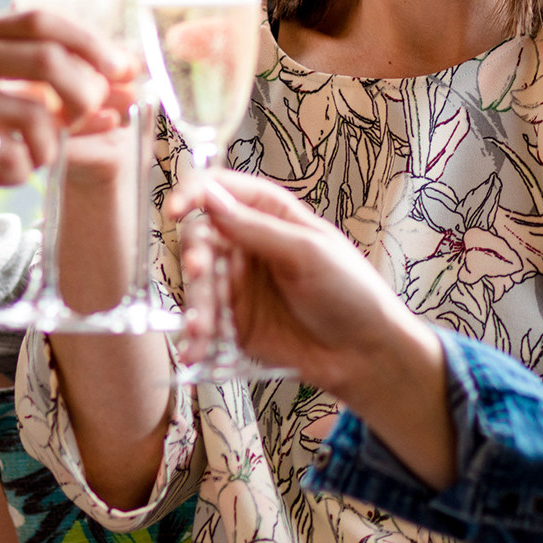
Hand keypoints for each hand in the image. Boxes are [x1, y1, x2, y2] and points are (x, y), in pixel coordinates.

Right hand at [0, 8, 133, 215]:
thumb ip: (36, 87)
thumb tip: (120, 95)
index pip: (45, 20)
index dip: (93, 43)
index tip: (126, 72)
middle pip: (50, 58)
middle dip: (86, 94)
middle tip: (89, 122)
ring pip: (36, 111)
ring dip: (52, 144)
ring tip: (35, 160)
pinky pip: (8, 148)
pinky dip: (21, 168)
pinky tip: (6, 175)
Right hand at [168, 173, 435, 398]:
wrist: (366, 353)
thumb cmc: (350, 291)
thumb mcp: (307, 253)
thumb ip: (256, 228)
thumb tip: (210, 197)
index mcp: (271, 214)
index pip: (221, 190)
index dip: (194, 194)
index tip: (175, 210)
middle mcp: (249, 245)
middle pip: (201, 238)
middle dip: (194, 256)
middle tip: (198, 272)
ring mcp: (239, 285)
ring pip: (198, 284)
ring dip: (195, 303)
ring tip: (200, 329)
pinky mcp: (235, 322)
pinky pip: (204, 322)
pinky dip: (195, 336)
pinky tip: (194, 350)